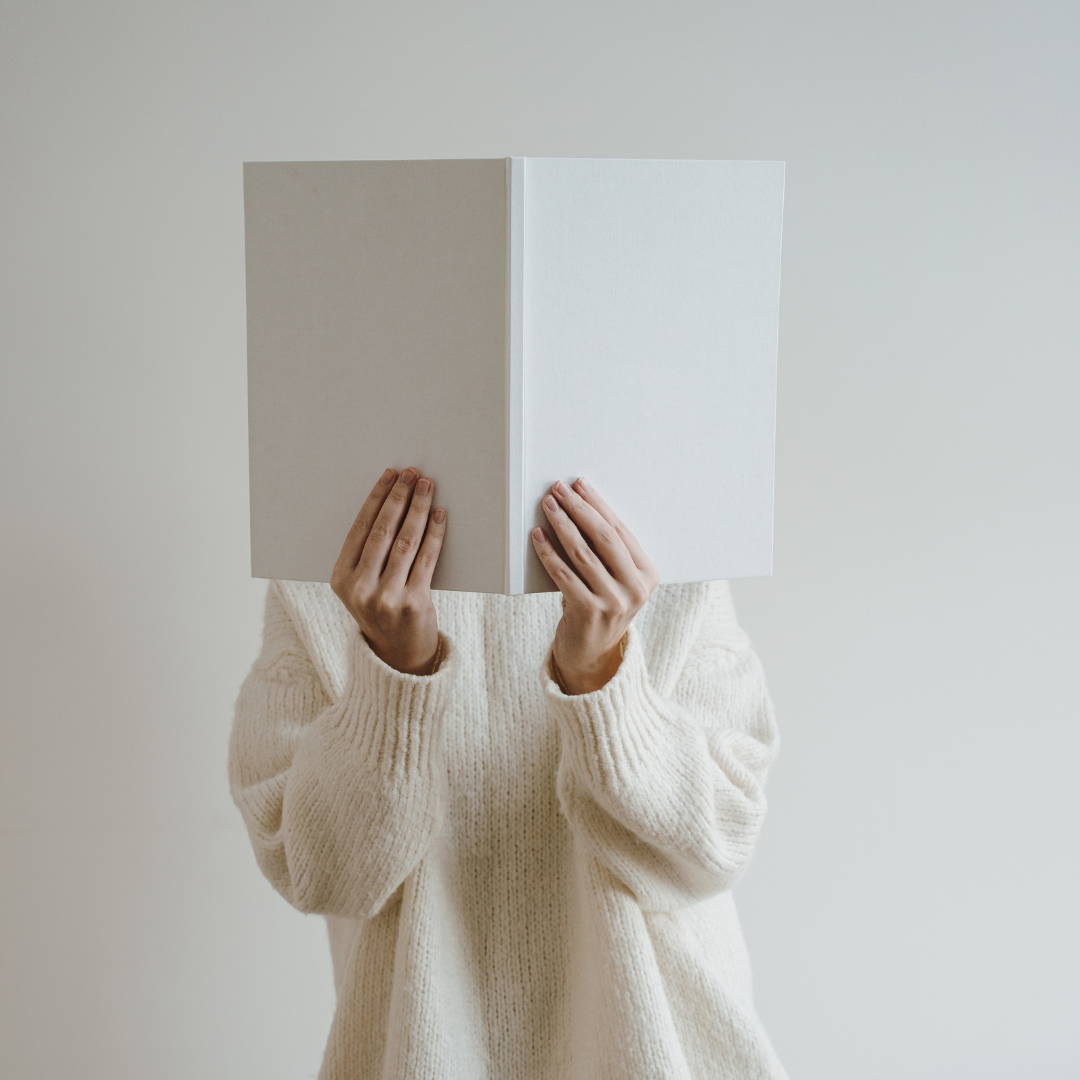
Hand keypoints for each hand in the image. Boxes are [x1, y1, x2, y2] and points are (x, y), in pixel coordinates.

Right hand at [330, 467, 445, 674]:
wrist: (399, 656)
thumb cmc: (381, 611)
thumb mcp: (361, 587)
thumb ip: (368, 554)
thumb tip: (392, 503)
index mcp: (340, 580)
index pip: (360, 529)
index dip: (376, 498)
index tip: (390, 475)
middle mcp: (360, 588)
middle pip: (382, 531)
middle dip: (399, 498)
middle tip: (412, 475)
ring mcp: (386, 597)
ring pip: (405, 542)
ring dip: (419, 510)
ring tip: (428, 488)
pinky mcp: (413, 603)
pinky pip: (427, 559)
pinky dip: (435, 534)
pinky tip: (439, 516)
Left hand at [531, 477, 659, 694]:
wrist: (592, 654)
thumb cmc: (599, 606)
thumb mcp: (615, 580)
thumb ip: (607, 551)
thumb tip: (578, 505)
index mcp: (647, 574)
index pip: (620, 530)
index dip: (598, 504)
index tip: (579, 485)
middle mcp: (635, 588)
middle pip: (603, 537)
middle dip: (579, 508)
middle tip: (559, 489)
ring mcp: (614, 602)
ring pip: (582, 553)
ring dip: (562, 524)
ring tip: (548, 505)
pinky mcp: (589, 612)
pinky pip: (564, 574)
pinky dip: (548, 552)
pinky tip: (538, 536)